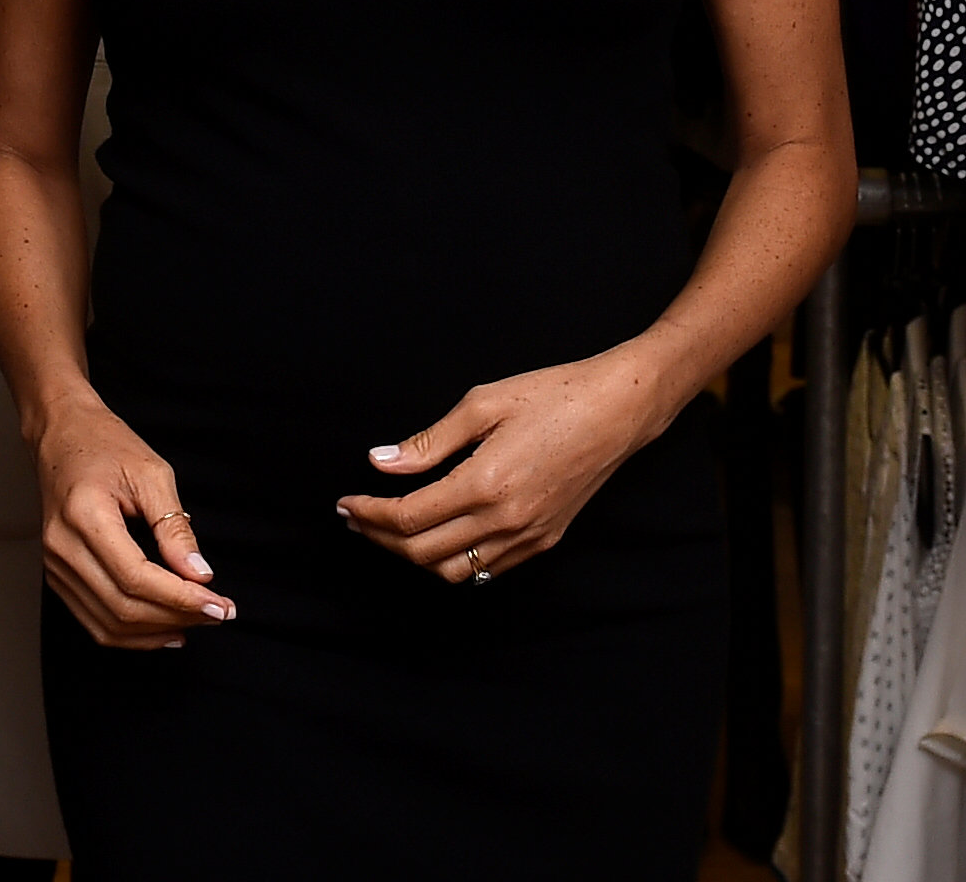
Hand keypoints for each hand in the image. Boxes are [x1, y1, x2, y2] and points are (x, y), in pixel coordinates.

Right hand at [33, 391, 234, 648]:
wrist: (61, 435)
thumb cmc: (104, 445)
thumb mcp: (151, 473)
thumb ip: (174, 527)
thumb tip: (199, 574)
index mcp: (84, 516)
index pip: (136, 577)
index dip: (181, 598)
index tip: (219, 605)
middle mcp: (62, 548)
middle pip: (122, 606)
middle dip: (176, 617)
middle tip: (218, 613)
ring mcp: (55, 566)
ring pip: (108, 623)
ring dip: (156, 632)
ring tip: (198, 622)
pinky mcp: (58, 575)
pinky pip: (94, 619)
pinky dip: (132, 633)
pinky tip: (164, 628)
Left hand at [337, 349, 676, 584]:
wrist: (619, 409)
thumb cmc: (553, 394)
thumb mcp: (484, 404)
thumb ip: (429, 441)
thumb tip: (380, 461)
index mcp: (484, 484)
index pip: (407, 518)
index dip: (368, 514)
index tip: (346, 503)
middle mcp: (505, 520)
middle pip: (421, 552)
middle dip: (380, 538)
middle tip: (357, 517)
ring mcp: (527, 536)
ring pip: (452, 570)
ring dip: (413, 556)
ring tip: (392, 530)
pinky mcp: (545, 540)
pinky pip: (486, 568)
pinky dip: (453, 561)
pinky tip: (440, 537)